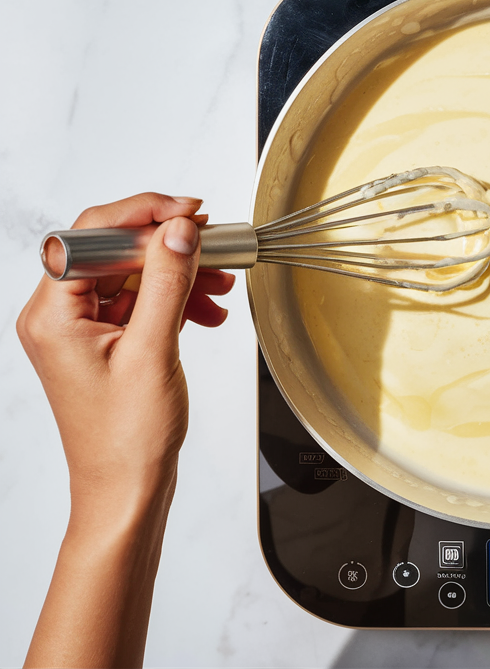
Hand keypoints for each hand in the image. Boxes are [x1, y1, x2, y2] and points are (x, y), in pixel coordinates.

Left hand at [17, 193, 233, 666]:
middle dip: (169, 246)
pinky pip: (141, 302)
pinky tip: (206, 310)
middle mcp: (59, 317)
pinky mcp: (106, 342)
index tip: (190, 213)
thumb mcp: (153, 351)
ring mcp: (82, 330)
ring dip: (179, 273)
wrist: (127, 491)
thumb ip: (166, 282)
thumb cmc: (126, 440)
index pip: (92, 236)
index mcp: (53, 315)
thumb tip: (179, 230)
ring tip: (221, 281)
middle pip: (114, 251)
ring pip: (132, 275)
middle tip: (214, 242)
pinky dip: (176, 299)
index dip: (145, 215)